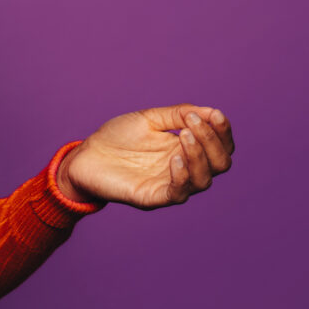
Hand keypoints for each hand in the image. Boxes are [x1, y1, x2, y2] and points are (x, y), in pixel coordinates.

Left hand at [56, 104, 233, 209]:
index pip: (220, 145)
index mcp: (187, 148)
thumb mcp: (150, 118)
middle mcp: (185, 168)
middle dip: (213, 142)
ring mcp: (171, 184)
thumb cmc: (117, 137)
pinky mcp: (154, 197)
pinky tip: (175, 158)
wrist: (85, 155)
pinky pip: (179, 193)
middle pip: (220, 164)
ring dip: (199, 156)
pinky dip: (182, 175)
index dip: (223, 131)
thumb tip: (212, 111)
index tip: (216, 115)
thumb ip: (179, 115)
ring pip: (204, 180)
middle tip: (192, 125)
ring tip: (183, 136)